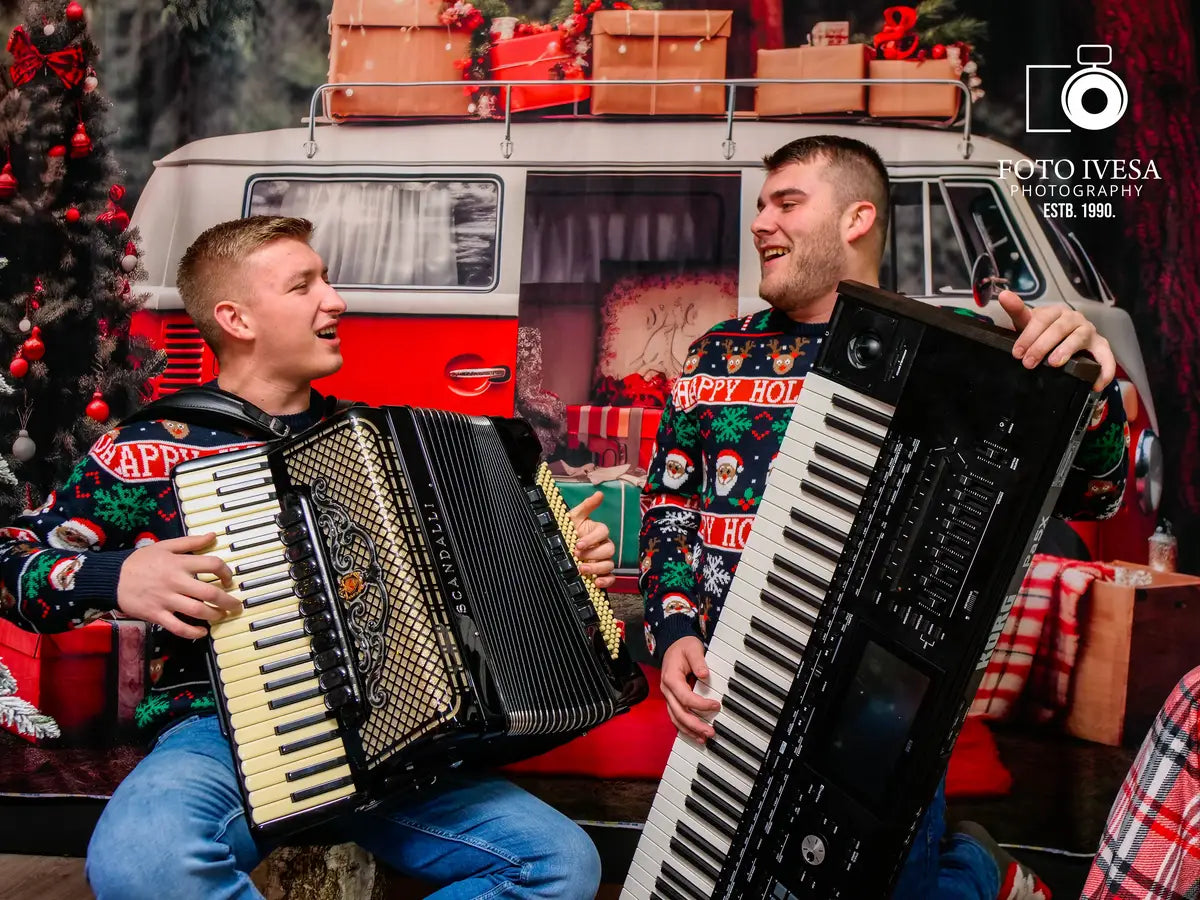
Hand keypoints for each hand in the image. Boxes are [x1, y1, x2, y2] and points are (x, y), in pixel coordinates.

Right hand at [117, 533, 239, 638]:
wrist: (111, 578)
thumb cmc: (140, 561)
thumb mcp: (165, 546)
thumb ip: (191, 542)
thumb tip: (213, 535)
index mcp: (179, 563)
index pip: (212, 564)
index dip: (226, 572)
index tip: (230, 580)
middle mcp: (175, 581)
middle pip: (209, 592)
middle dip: (227, 601)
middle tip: (236, 605)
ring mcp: (166, 600)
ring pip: (197, 611)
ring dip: (214, 615)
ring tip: (221, 616)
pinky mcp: (156, 614)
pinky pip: (177, 627)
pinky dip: (192, 632)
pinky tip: (202, 632)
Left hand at [567, 491, 616, 588]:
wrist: (559, 548)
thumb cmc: (569, 531)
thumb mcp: (573, 517)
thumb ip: (586, 506)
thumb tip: (599, 493)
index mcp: (598, 532)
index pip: (603, 532)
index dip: (592, 539)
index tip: (578, 544)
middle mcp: (603, 546)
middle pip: (608, 550)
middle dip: (593, 554)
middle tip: (577, 556)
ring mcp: (604, 560)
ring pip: (609, 564)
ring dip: (596, 568)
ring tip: (582, 569)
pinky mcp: (602, 573)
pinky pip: (611, 578)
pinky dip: (606, 581)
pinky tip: (596, 582)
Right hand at [661, 636, 719, 741]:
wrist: (673, 644)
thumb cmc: (683, 646)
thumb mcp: (692, 648)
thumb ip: (698, 661)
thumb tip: (705, 675)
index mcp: (671, 678)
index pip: (685, 697)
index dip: (701, 704)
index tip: (716, 705)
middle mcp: (667, 690)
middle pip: (679, 713)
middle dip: (694, 725)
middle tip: (710, 732)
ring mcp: (668, 696)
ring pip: (676, 718)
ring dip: (689, 730)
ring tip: (703, 738)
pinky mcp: (672, 700)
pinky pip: (676, 716)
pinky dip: (685, 727)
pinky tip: (695, 734)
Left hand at [998, 291, 1115, 390]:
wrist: (1059, 339)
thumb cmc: (1042, 332)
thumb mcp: (1027, 323)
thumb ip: (1016, 310)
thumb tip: (1004, 295)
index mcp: (1055, 312)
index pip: (1042, 319)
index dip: (1028, 335)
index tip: (1017, 352)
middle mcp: (1074, 319)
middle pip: (1059, 329)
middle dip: (1042, 346)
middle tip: (1028, 362)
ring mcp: (1088, 331)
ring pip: (1079, 337)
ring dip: (1067, 350)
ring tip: (1054, 364)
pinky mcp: (1100, 345)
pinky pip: (1106, 356)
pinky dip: (1104, 370)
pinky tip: (1096, 384)